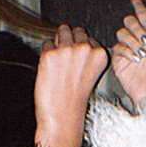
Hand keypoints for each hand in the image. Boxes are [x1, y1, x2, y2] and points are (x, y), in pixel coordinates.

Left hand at [34, 25, 107, 146]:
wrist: (62, 116)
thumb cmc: (75, 100)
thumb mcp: (91, 75)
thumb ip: (88, 57)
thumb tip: (78, 42)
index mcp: (99, 54)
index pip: (90, 38)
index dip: (82, 47)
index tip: (79, 60)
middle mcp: (85, 49)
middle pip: (76, 31)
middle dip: (70, 40)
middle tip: (67, 60)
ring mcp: (66, 49)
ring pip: (62, 31)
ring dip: (58, 43)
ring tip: (59, 62)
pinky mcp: (50, 53)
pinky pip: (47, 43)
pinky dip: (46, 53)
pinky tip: (51, 68)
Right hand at [112, 0, 145, 107]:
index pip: (143, 17)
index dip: (139, 7)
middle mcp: (140, 42)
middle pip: (130, 22)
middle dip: (136, 28)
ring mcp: (128, 51)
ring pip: (122, 33)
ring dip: (133, 42)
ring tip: (141, 54)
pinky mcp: (119, 60)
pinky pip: (117, 47)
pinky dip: (126, 51)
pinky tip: (134, 59)